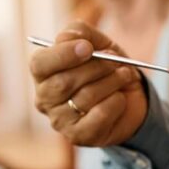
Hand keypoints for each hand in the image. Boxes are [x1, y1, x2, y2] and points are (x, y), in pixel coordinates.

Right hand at [30, 22, 146, 146]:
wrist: (129, 98)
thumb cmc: (106, 68)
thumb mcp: (98, 43)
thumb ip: (82, 32)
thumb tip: (70, 36)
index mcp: (43, 73)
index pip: (39, 64)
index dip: (63, 54)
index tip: (87, 48)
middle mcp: (45, 98)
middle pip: (63, 82)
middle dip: (95, 68)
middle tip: (114, 61)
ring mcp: (59, 120)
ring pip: (85, 97)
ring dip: (112, 82)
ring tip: (125, 75)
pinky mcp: (78, 136)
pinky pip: (99, 115)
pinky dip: (116, 102)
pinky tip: (120, 97)